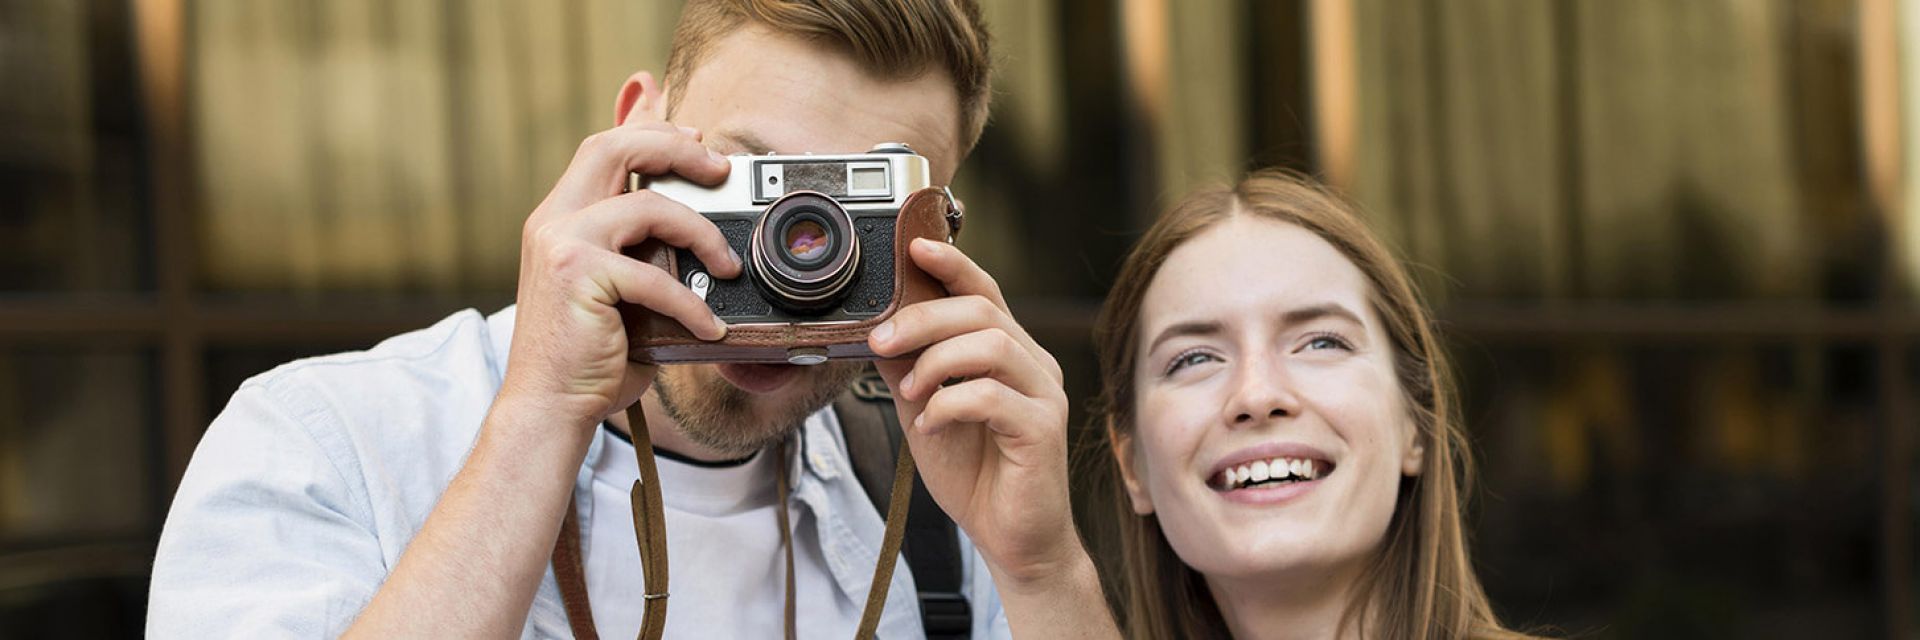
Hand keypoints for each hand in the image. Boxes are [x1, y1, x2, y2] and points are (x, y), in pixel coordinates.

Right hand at [498, 119, 740, 439]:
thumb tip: (702, 241)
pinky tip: (707, 326)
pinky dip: (690, 303)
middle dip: (676, 147)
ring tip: (728, 265)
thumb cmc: (589, 356)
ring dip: (701, 231)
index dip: (651, 130)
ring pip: (646, 205)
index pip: (603, 147)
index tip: (696, 138)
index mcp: (559, 217)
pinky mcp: (578, 276)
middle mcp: (553, 220)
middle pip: (614, 147)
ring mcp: (561, 243)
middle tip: (720, 168)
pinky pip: (654, 276)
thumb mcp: (619, 294)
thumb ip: (644, 256)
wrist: (549, 406)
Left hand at [867, 238, 1078, 584]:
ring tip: (910, 392)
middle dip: (923, 318)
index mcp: (1010, 352)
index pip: (984, 291)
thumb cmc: (975, 474)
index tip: (913, 248)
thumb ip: (907, 368)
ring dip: (936, 361)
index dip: (952, 264)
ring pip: (993, 343)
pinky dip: (950, 404)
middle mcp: (1034, 364)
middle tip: (881, 341)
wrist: (1011, 537)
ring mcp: (1044, 394)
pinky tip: (930, 424)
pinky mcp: (1043, 428)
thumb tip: (872, 329)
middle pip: (983, 310)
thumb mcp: (924, 410)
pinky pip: (993, 395)